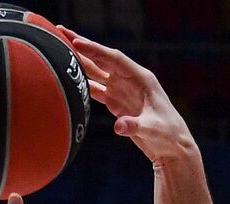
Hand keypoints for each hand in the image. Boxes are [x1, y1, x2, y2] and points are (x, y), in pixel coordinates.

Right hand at [57, 27, 194, 166]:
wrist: (172, 147)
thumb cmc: (168, 135)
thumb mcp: (153, 130)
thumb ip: (135, 126)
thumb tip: (118, 127)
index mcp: (141, 78)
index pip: (114, 59)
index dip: (95, 50)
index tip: (76, 42)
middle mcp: (129, 80)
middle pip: (101, 59)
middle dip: (81, 45)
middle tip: (59, 31)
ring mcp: (122, 91)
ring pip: (96, 71)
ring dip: (78, 61)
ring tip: (57, 48)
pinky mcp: (117, 103)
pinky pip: (96, 89)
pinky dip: (82, 82)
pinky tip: (67, 77)